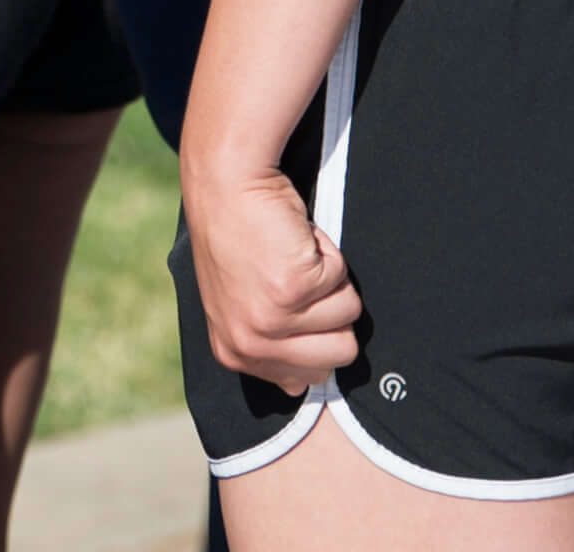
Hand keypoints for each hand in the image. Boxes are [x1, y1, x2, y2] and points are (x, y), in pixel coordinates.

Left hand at [181, 160, 361, 393]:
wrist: (226, 185)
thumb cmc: (237, 237)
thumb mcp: (238, 305)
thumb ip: (268, 348)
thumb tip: (296, 388)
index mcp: (235, 353)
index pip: (308, 378)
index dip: (316, 336)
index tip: (298, 305)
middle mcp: (251, 344)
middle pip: (340, 353)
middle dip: (332, 311)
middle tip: (299, 279)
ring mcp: (272, 318)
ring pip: (347, 312)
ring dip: (329, 277)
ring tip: (291, 254)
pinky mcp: (293, 287)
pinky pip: (342, 278)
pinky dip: (327, 251)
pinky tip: (293, 237)